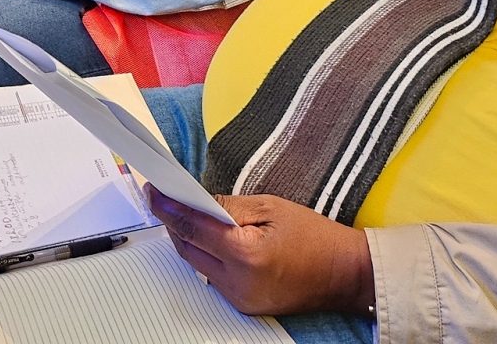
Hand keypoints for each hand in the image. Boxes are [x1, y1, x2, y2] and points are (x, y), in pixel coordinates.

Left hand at [147, 187, 374, 318]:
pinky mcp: (244, 306)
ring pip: (196, 264)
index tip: (152, 190)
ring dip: (186, 239)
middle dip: (173, 222)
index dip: (168, 207)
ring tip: (182, 212)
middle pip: (188, 249)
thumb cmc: (314, 235)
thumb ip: (228, 205)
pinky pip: (212, 277)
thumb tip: (193, 200)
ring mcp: (240, 299)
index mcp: (246, 254)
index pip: (193, 228)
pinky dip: (204, 255)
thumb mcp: (270, 207)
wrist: (345, 274)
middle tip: (163, 197)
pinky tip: (204, 236)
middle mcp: (238, 283)